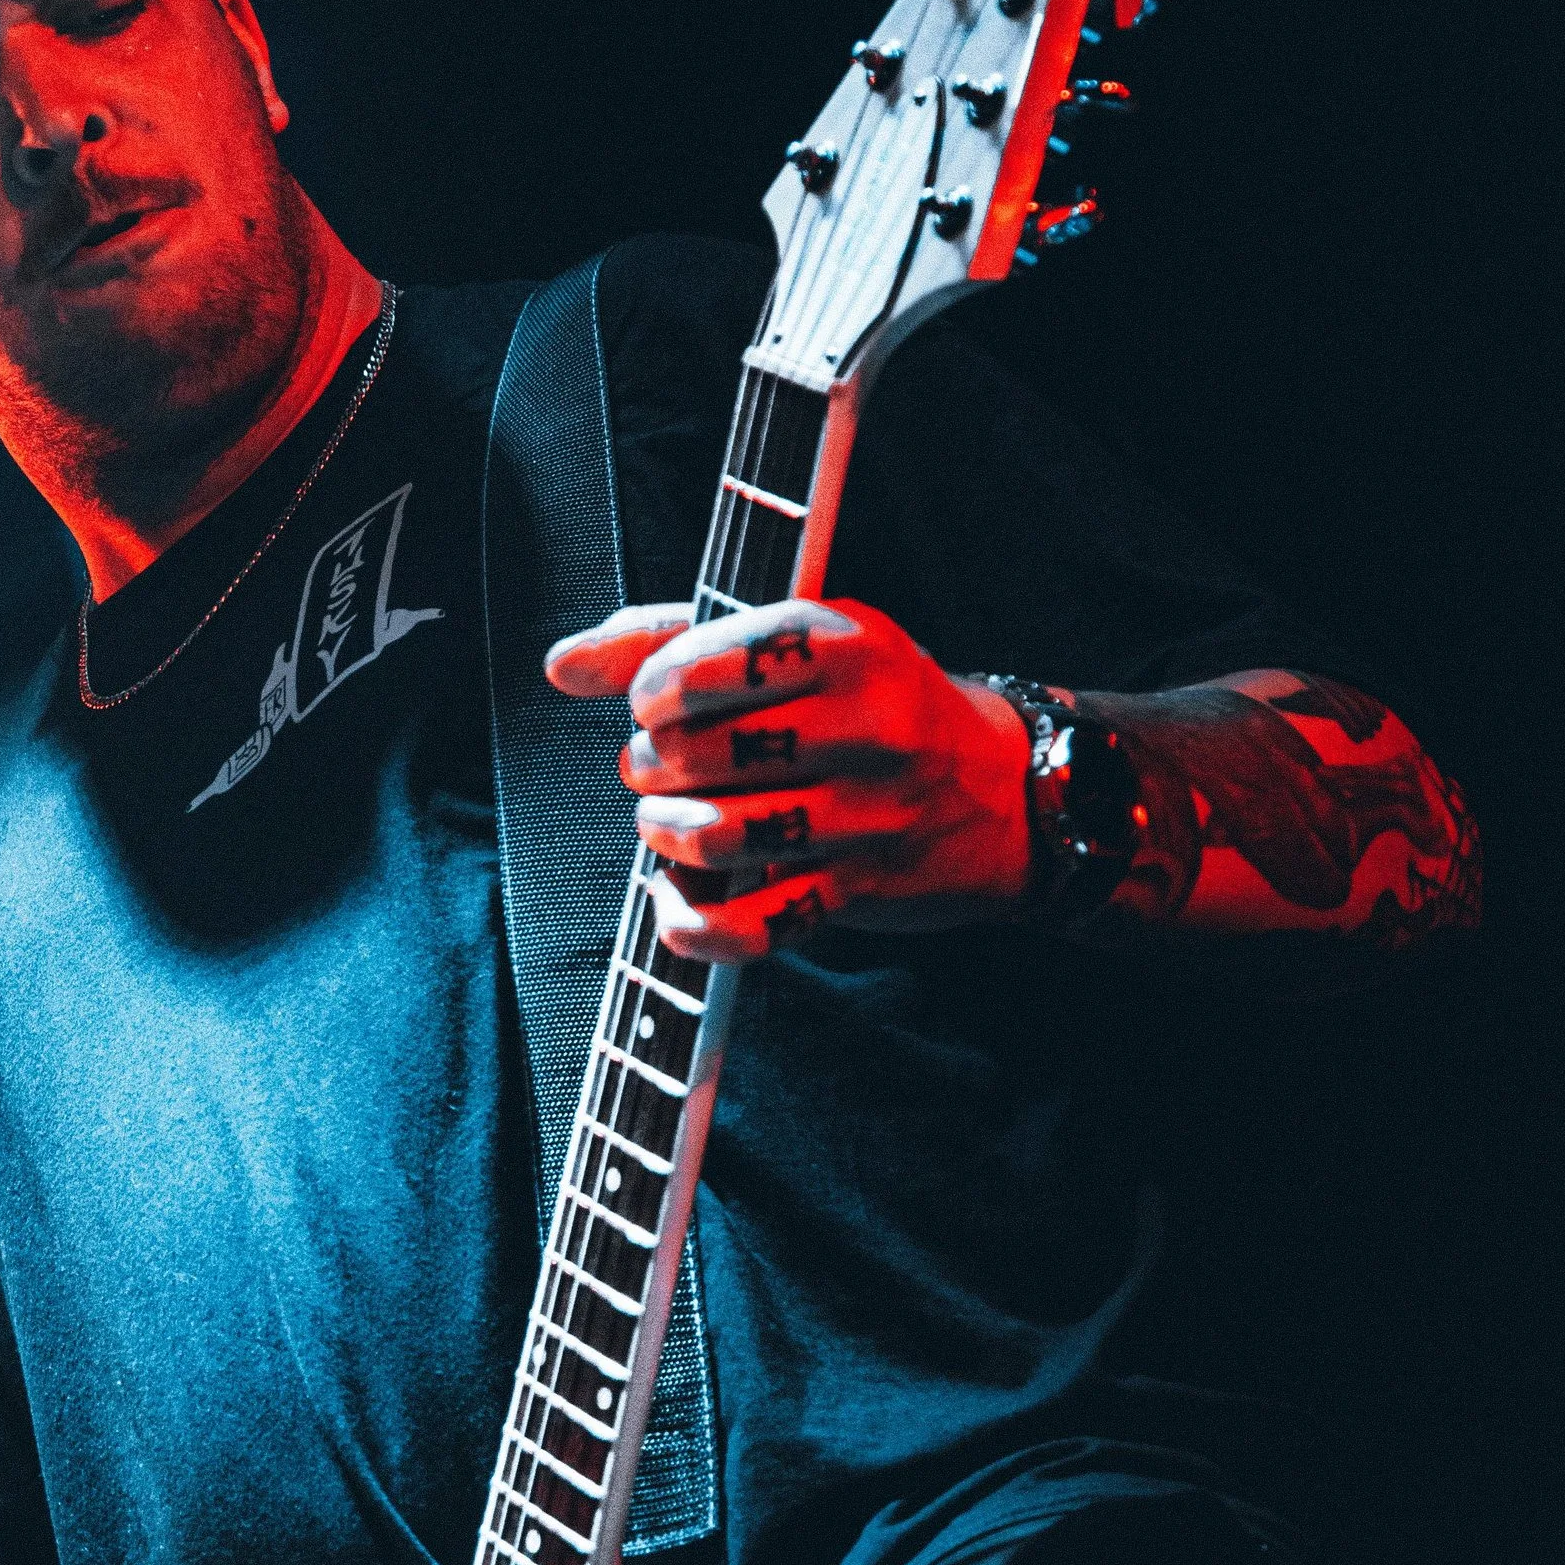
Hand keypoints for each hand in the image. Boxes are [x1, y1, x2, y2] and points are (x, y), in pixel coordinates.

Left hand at [545, 596, 1031, 960]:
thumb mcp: (799, 641)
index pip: (712, 664)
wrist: (1000, 789)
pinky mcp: (859, 892)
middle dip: (651, 763)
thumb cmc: (872, 700)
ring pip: (718, 835)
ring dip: (665, 832)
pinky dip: (692, 924)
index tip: (652, 702)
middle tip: (656, 764)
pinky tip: (676, 901)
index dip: (653, 690)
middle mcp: (867, 726)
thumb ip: (674, 638)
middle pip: (704, 753)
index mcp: (847, 644)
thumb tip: (563, 664)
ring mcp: (868, 815)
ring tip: (667, 818)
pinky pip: (751, 926)